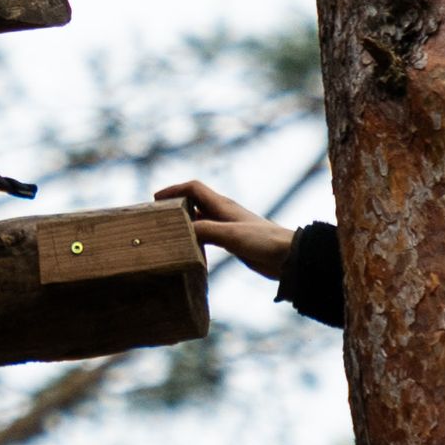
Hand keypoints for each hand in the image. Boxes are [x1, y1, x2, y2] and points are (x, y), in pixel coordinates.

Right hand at [162, 177, 299, 278]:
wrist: (288, 256)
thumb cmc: (263, 241)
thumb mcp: (231, 235)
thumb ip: (205, 230)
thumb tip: (181, 231)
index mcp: (223, 206)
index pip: (193, 188)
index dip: (174, 190)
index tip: (156, 199)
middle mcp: (223, 213)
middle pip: (194, 202)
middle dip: (176, 206)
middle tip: (158, 217)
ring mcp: (228, 227)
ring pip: (200, 219)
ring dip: (184, 223)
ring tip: (168, 233)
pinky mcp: (232, 241)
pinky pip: (207, 234)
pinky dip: (195, 237)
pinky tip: (189, 248)